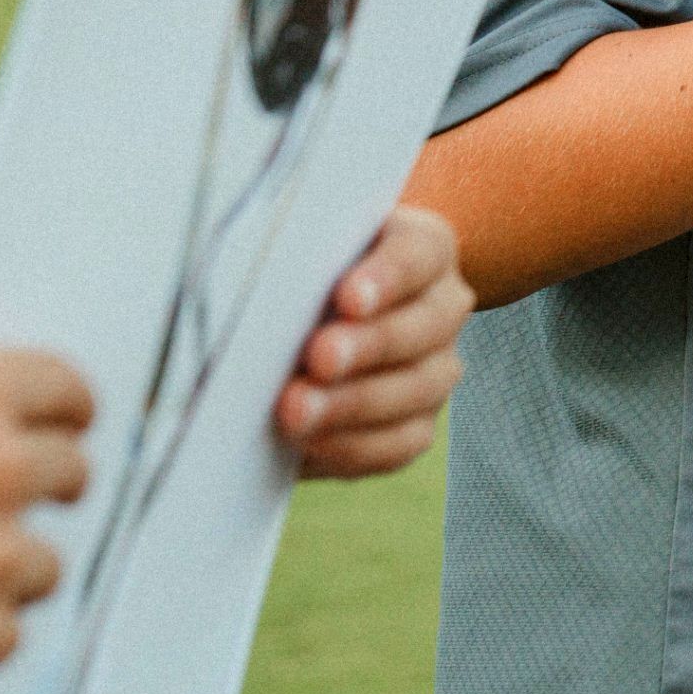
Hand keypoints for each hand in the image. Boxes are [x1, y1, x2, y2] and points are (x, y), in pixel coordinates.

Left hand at [276, 205, 470, 477]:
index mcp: (424, 248)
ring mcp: (437, 368)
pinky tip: (309, 442)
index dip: (387, 278)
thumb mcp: (296, 251)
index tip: (348, 298)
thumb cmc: (297, 273)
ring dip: (354, 404)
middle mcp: (443, 307)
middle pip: (423, 326)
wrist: (305, 322)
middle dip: (369, 346)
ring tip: (295, 411)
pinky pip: (400, 443)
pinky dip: (353, 445)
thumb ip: (288, 261)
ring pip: (416, 389)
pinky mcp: (417, 422)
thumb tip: (249, 288)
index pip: (418, 256)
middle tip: (319, 359)